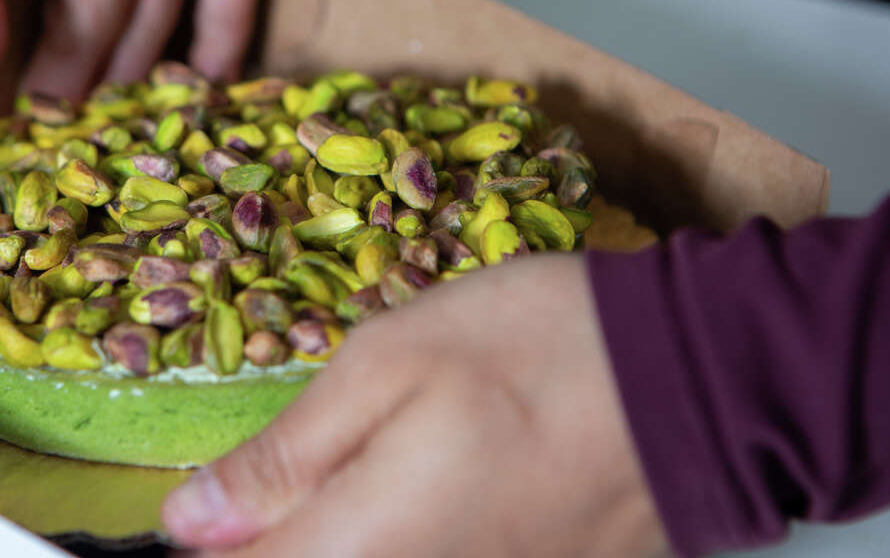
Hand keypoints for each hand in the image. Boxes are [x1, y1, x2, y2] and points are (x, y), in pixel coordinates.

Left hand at [161, 255, 669, 556]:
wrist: (701, 380)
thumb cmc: (537, 351)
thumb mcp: (388, 364)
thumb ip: (284, 458)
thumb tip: (188, 522)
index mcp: (360, 551)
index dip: (214, 535)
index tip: (223, 492)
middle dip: (284, 529)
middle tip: (314, 460)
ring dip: (351, 525)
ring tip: (397, 454)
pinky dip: (408, 535)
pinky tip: (445, 477)